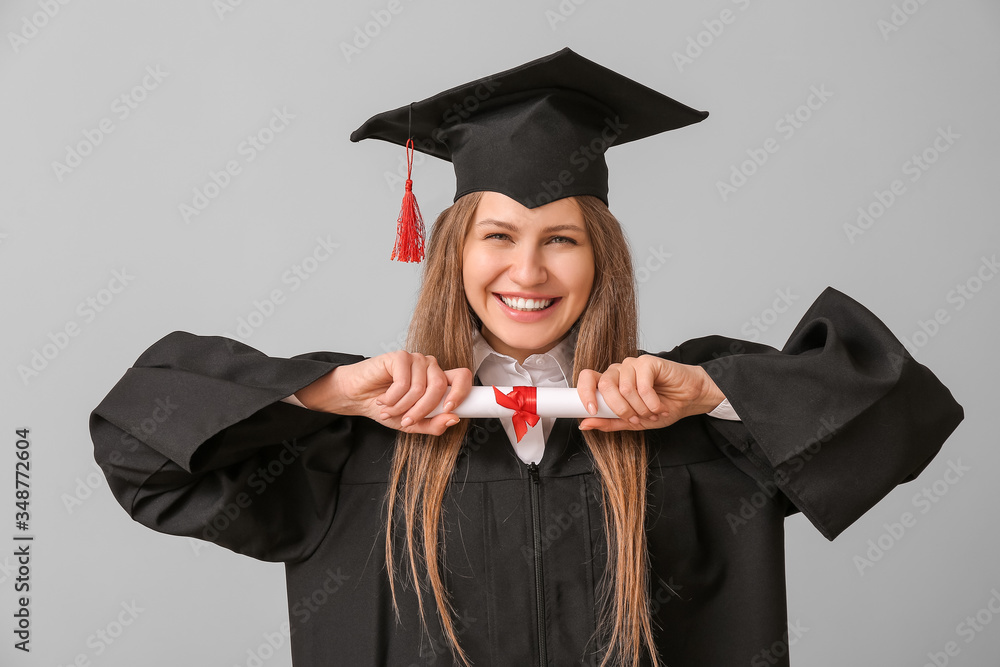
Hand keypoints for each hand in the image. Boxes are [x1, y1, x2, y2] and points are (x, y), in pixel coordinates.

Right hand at [294, 351, 472, 434]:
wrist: (358, 398)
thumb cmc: (387, 407)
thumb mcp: (412, 423)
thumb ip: (433, 424)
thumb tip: (454, 419)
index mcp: (439, 380)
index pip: (463, 378)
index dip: (462, 392)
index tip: (450, 410)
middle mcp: (430, 367)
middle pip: (440, 387)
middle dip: (422, 410)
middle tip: (406, 420)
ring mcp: (416, 360)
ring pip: (421, 388)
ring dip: (403, 406)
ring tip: (390, 410)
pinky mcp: (400, 356)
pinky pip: (404, 383)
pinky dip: (392, 398)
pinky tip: (383, 400)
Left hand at [576, 355, 724, 431]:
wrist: (689, 400)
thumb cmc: (660, 408)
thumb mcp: (632, 422)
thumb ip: (609, 422)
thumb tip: (584, 425)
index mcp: (610, 383)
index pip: (586, 379)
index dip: (584, 393)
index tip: (590, 411)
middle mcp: (618, 371)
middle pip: (604, 385)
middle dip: (619, 409)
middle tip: (635, 418)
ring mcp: (632, 364)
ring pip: (624, 389)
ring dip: (640, 408)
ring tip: (652, 413)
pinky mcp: (648, 362)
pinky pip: (642, 385)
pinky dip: (651, 402)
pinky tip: (659, 406)